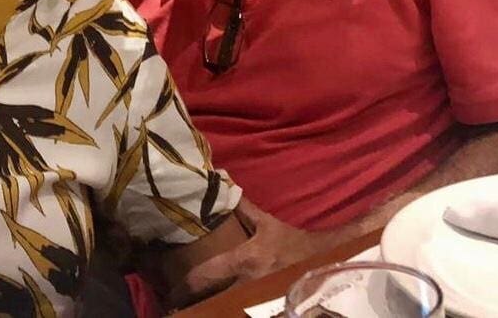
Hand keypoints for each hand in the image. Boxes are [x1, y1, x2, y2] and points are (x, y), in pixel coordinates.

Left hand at [181, 198, 317, 297]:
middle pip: (215, 299)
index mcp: (247, 260)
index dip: (189, 283)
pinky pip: (242, 309)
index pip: (211, 273)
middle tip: (179, 303)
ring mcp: (259, 298)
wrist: (323, 261)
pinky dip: (229, 308)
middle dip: (198, 301)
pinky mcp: (267, 306)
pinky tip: (219, 308)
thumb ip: (247, 211)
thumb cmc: (294, 242)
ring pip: (228, 306)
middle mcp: (249, 283)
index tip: (175, 289)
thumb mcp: (269, 225)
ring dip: (214, 306)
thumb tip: (228, 190)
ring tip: (194, 308)